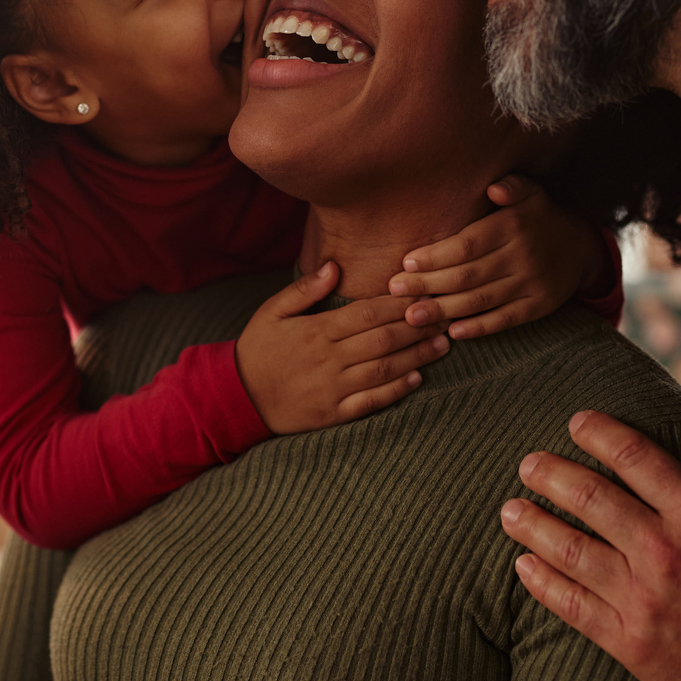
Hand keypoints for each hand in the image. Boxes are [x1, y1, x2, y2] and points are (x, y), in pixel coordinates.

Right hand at [234, 262, 448, 433]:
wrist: (236, 398)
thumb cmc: (257, 350)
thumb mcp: (272, 311)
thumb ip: (305, 289)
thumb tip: (335, 265)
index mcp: (317, 330)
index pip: (368, 312)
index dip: (400, 304)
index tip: (424, 294)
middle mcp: (328, 358)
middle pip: (383, 339)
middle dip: (417, 326)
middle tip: (445, 315)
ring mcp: (332, 388)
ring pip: (383, 369)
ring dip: (417, 356)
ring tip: (442, 343)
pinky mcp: (333, 414)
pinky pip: (371, 402)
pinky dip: (396, 390)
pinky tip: (417, 379)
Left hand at [390, 175, 604, 338]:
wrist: (581, 248)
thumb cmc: (539, 217)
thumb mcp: (531, 192)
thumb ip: (512, 186)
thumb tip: (494, 188)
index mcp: (513, 226)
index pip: (467, 245)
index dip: (435, 256)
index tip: (406, 263)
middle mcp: (522, 256)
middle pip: (467, 275)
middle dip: (428, 285)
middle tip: (396, 291)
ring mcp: (531, 284)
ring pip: (481, 300)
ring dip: (443, 310)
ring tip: (412, 316)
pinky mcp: (538, 307)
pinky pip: (504, 320)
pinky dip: (478, 328)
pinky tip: (451, 331)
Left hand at [499, 411, 680, 680]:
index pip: (635, 457)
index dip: (600, 433)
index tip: (576, 423)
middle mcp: (663, 550)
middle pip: (590, 498)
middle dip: (551, 474)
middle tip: (527, 463)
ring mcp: (641, 597)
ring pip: (570, 550)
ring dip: (534, 525)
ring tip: (510, 510)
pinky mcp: (629, 641)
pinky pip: (572, 606)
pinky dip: (542, 583)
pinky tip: (523, 566)